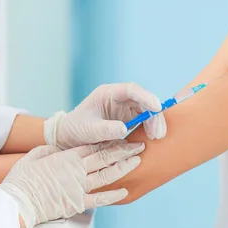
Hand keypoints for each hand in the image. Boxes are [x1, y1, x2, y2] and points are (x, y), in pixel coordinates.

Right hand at [0, 140, 143, 227]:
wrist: (17, 203)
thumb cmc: (22, 181)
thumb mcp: (33, 157)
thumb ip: (49, 150)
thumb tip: (57, 147)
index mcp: (67, 157)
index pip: (94, 145)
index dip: (110, 140)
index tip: (122, 136)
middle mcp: (77, 170)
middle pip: (105, 157)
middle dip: (125, 150)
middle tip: (138, 145)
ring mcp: (79, 187)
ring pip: (107, 174)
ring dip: (124, 167)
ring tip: (137, 160)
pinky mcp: (78, 203)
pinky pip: (100, 198)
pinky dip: (114, 195)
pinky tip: (125, 190)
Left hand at [44, 83, 166, 148]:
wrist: (70, 137)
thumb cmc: (76, 129)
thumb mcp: (89, 129)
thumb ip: (105, 129)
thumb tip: (124, 129)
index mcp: (108, 93)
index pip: (131, 90)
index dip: (146, 97)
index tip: (156, 108)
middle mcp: (120, 97)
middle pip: (143, 100)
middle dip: (153, 115)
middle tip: (157, 132)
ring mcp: (125, 107)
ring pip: (147, 110)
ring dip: (154, 122)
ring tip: (156, 137)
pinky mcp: (129, 117)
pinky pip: (145, 119)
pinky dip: (150, 127)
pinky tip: (152, 137)